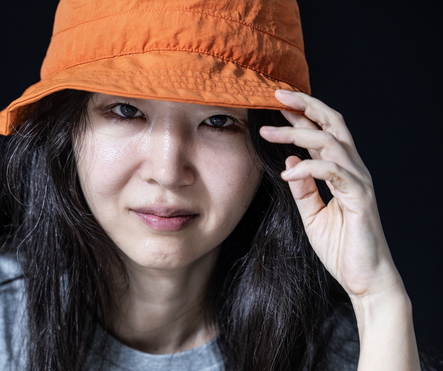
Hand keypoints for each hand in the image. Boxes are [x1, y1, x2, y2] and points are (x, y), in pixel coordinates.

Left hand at [259, 90, 403, 300]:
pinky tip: (286, 173)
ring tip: (268, 132)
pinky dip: (308, 168)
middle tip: (276, 95)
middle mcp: (353, 169)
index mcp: (341, 171)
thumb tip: (289, 161)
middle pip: (333, 124)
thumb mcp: (312, 213)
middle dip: (305, 106)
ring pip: (331, 142)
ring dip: (297, 134)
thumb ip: (303, 187)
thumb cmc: (340, 246)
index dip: (301, 114)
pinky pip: (332, 173)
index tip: (275, 102)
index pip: (322, 131)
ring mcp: (358, 181)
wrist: (364, 278)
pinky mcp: (360, 198)